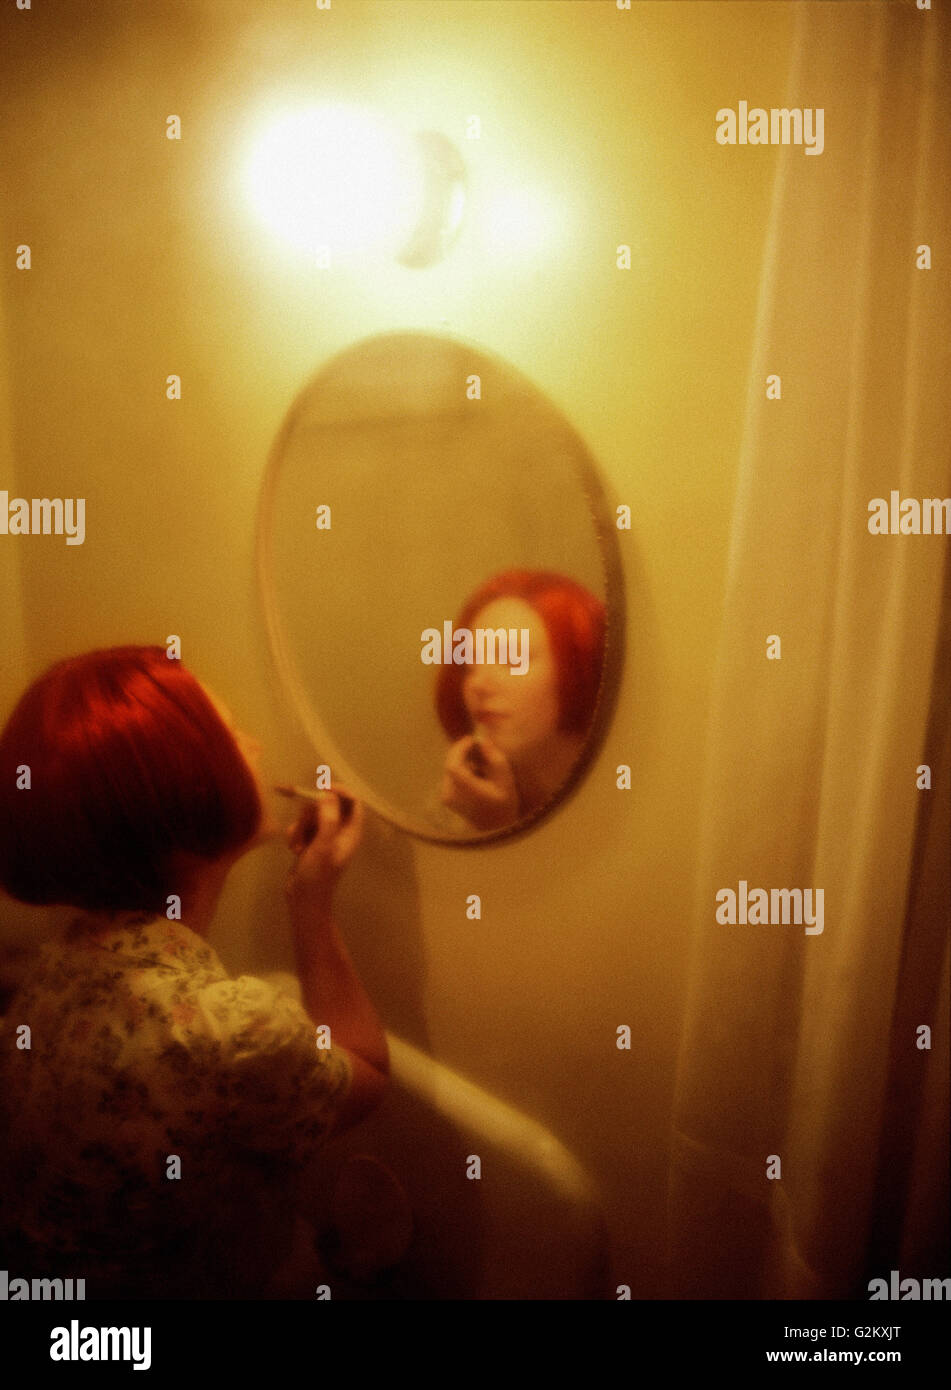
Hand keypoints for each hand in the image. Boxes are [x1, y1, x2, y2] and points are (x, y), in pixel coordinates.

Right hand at [285, 788, 363, 919]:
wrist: (303, 900)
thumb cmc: (317, 876)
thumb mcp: (323, 846)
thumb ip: (328, 819)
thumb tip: (329, 794)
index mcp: (351, 832)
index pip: (353, 801)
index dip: (340, 791)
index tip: (322, 789)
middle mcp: (340, 831)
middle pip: (327, 805)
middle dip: (311, 814)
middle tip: (304, 827)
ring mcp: (325, 836)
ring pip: (311, 815)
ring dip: (300, 827)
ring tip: (298, 846)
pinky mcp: (311, 841)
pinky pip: (302, 826)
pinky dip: (295, 835)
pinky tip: (294, 850)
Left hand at [441, 735, 519, 830]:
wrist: (495, 827)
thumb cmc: (504, 801)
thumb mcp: (505, 777)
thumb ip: (494, 756)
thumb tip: (481, 740)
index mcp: (467, 792)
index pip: (453, 765)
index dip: (459, 748)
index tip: (472, 739)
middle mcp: (453, 796)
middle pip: (451, 763)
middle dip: (462, 751)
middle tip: (478, 746)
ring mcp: (447, 798)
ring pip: (451, 768)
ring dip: (463, 760)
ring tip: (482, 764)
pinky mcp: (445, 798)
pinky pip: (451, 776)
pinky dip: (461, 769)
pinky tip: (477, 774)